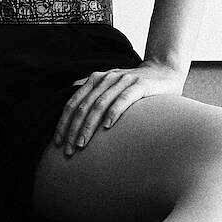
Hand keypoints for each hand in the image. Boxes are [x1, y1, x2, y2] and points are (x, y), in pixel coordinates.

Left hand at [52, 61, 186, 155]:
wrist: (165, 72)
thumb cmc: (135, 84)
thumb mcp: (110, 84)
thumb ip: (92, 89)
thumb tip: (71, 90)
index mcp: (95, 79)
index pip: (73, 102)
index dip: (63, 122)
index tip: (57, 142)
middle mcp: (106, 78)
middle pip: (83, 106)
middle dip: (73, 129)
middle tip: (68, 149)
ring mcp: (123, 80)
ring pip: (99, 105)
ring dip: (88, 126)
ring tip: (82, 144)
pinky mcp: (140, 86)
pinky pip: (123, 100)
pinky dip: (113, 113)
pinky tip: (106, 127)